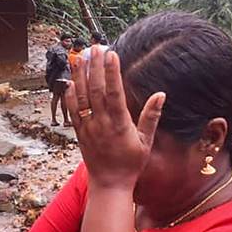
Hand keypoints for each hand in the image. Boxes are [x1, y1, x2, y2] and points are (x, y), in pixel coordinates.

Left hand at [66, 47, 163, 190]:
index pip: (114, 93)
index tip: (111, 54)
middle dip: (94, 67)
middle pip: (95, 90)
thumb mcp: (147, 141)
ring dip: (79, 76)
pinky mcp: (80, 133)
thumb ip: (152, 116)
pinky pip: (73, 111)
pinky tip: (70, 81)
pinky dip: (71, 95)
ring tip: (79, 57)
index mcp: (119, 124)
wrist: (110, 184)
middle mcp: (101, 124)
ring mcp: (88, 128)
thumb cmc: (131, 163)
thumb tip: (161, 94)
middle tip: (94, 47)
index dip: (111, 72)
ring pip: (81, 97)